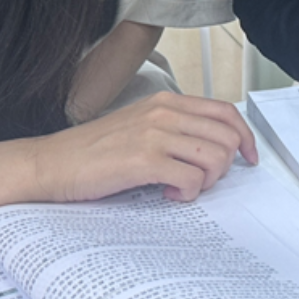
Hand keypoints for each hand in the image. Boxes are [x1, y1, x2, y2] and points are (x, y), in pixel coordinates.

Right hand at [25, 92, 257, 203]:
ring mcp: (154, 135)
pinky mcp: (144, 160)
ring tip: (183, 188)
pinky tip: (168, 196)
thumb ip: (172, 129)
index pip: (225, 112)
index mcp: (165, 102)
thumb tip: (208, 147)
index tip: (249, 157)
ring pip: (215, 158)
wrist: (50, 164)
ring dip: (207, 181)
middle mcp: (164, 113)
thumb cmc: (91, 152)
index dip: (245, 136)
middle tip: (202, 181)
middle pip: (227, 137)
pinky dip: (188, 194)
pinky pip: (192, 180)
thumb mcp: (138, 126)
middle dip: (224, 166)